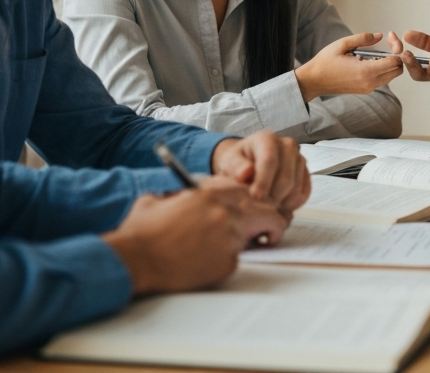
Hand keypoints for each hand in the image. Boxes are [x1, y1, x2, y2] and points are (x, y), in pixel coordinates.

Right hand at [103, 178, 287, 295]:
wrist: (134, 258)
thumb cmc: (143, 230)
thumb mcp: (164, 197)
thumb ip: (185, 193)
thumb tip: (187, 196)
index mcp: (212, 192)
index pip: (251, 189)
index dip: (257, 199)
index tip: (257, 207)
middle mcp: (227, 210)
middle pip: (268, 209)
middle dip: (272, 218)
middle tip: (270, 228)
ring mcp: (230, 236)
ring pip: (261, 232)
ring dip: (260, 238)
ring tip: (260, 243)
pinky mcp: (227, 261)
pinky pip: (239, 258)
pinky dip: (230, 260)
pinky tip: (214, 263)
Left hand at [211, 131, 309, 210]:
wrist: (248, 162)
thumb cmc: (238, 162)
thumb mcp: (229, 161)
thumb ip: (235, 166)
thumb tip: (245, 173)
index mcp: (267, 139)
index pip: (270, 161)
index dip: (263, 181)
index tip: (255, 198)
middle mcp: (288, 145)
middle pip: (286, 177)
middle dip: (272, 197)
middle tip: (258, 208)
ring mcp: (299, 158)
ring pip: (296, 188)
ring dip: (281, 203)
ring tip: (265, 208)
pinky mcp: (305, 172)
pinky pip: (304, 193)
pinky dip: (292, 204)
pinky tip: (277, 206)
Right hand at [295, 31, 402, 102]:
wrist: (313, 81)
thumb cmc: (325, 62)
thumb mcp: (342, 44)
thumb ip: (363, 38)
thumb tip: (380, 36)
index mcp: (366, 71)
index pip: (395, 61)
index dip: (397, 47)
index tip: (390, 37)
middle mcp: (370, 82)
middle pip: (397, 70)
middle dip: (397, 55)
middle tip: (388, 43)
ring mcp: (368, 88)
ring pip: (391, 75)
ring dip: (390, 63)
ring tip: (378, 50)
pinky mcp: (365, 90)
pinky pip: (382, 79)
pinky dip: (383, 69)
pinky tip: (371, 59)